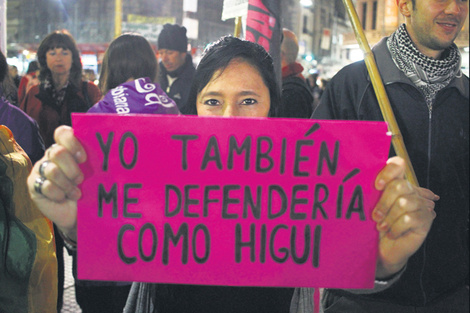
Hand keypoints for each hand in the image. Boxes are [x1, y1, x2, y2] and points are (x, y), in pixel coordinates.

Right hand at [27, 125, 86, 240]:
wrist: (80, 214)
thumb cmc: (89, 189)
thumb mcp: (95, 173)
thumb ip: (97, 159)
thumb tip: (111, 149)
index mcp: (67, 147)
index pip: (63, 133)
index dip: (72, 142)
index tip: (83, 158)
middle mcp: (52, 155)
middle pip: (58, 152)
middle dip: (72, 169)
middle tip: (80, 180)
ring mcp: (41, 169)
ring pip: (52, 170)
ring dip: (67, 185)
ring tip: (75, 193)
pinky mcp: (34, 184)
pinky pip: (45, 186)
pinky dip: (58, 194)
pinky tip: (63, 198)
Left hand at [372, 157, 437, 278]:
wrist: (381, 250)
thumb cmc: (373, 226)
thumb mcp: (369, 207)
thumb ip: (370, 192)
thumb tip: (359, 181)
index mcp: (396, 183)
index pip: (398, 164)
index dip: (388, 172)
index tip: (376, 186)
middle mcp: (411, 190)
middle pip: (399, 185)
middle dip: (383, 203)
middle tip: (374, 216)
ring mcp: (421, 204)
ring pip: (404, 203)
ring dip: (389, 218)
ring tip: (381, 227)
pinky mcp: (426, 219)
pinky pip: (409, 218)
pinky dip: (396, 228)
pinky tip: (392, 233)